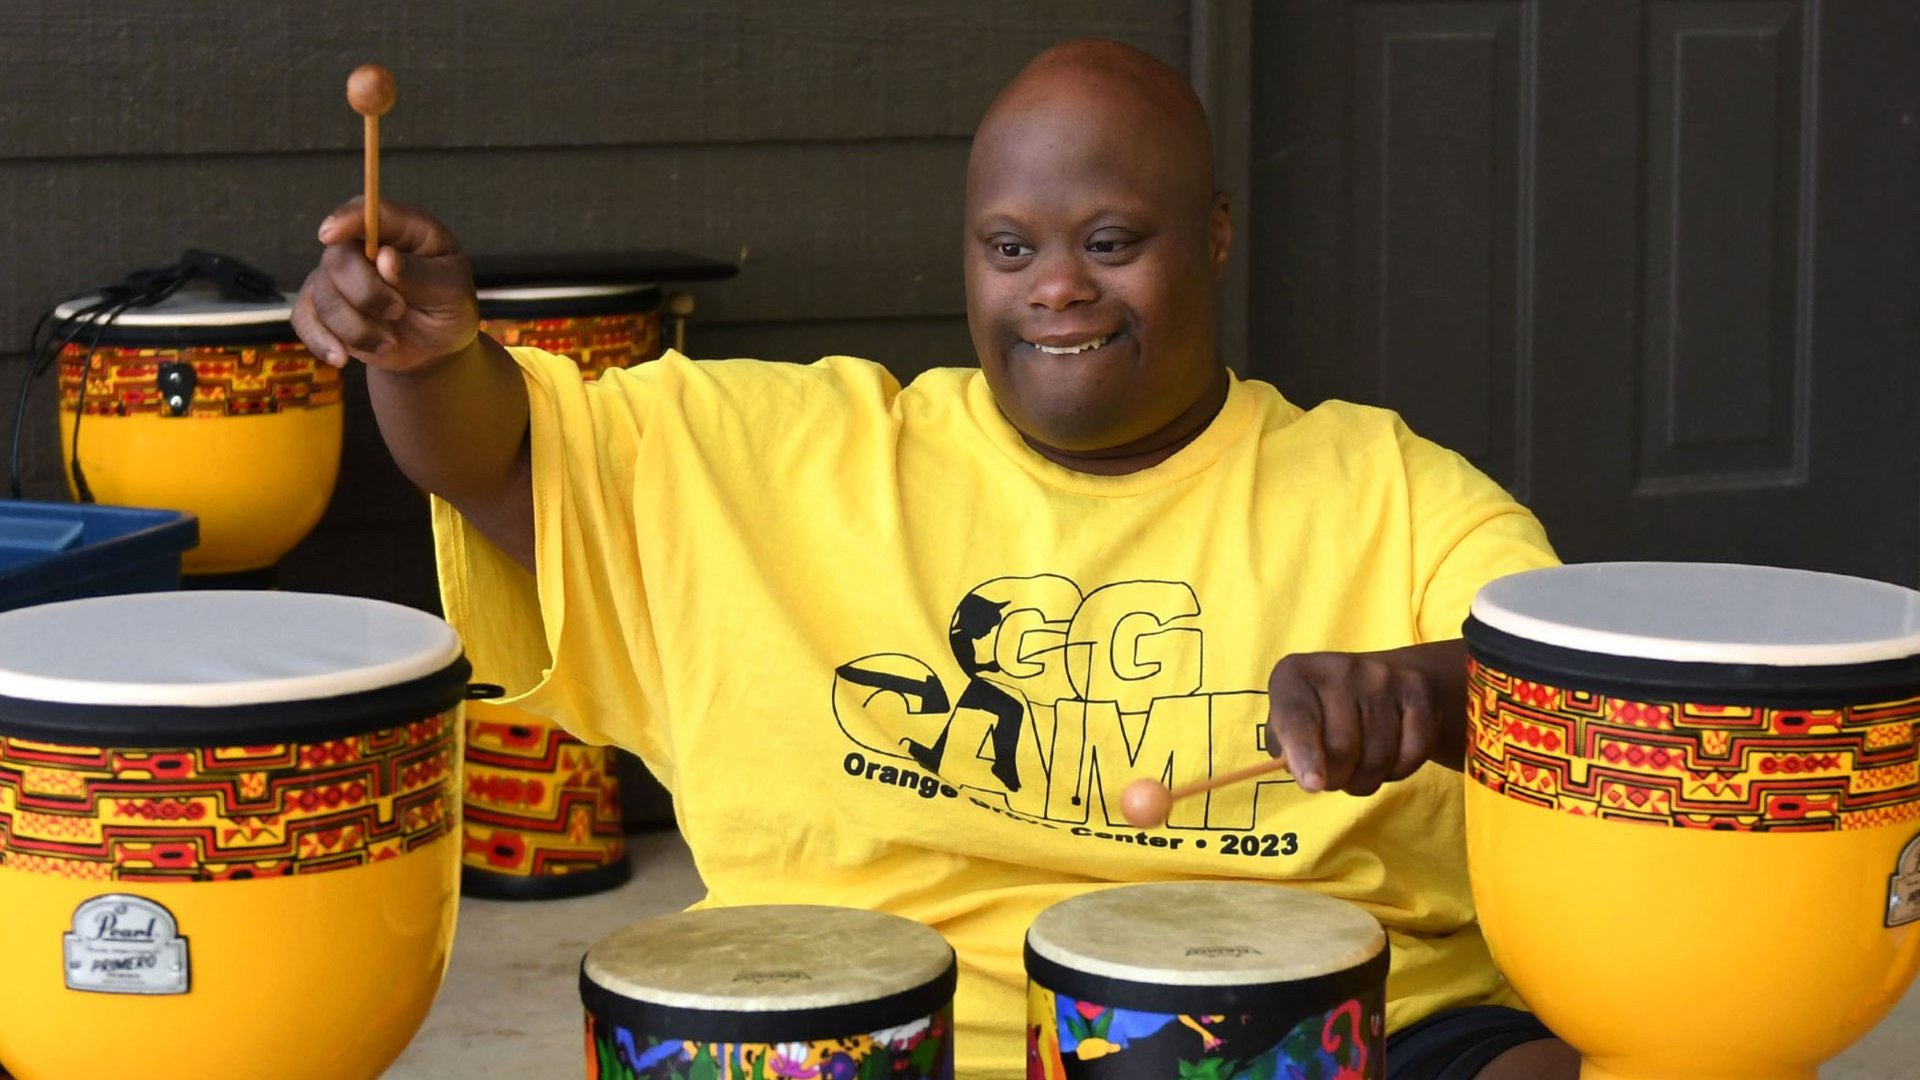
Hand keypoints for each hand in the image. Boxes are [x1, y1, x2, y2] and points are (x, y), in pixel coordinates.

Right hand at [291, 197, 478, 372]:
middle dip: (366, 293)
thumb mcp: (452, 292)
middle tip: (398, 312)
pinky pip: (304, 318)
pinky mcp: (324, 307)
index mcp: (402, 230)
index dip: (347, 219)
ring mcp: (339, 276)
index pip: (368, 211)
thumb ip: (422, 275)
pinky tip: (341, 357)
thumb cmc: (448, 308)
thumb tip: (385, 258)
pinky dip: (322, 341)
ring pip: (323, 295)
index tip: (330, 234)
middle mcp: (364, 246)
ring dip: (356, 327)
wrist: (435, 347)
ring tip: (388, 341)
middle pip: (339, 259)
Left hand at [1264, 640, 1468, 795]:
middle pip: (1341, 748)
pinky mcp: (1418, 693)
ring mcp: (1383, 678)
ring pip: (1377, 757)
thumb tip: (1301, 770)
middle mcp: (1340, 669)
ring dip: (1365, 780)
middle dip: (1336, 779)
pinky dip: (1398, 771)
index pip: (1297, 718)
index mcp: (1295, 674)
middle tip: (1333, 778)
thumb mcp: (1289, 721)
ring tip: (1358, 768)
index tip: (1312, 784)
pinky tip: (1387, 759)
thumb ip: (1284, 747)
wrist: (1382, 681)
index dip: (1304, 753)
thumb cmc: (1322, 711)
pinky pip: (1412, 753)